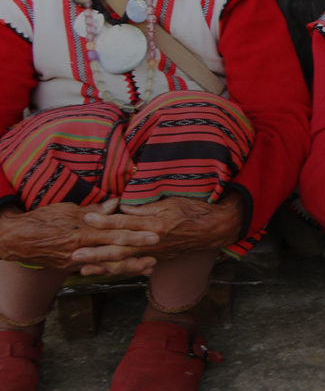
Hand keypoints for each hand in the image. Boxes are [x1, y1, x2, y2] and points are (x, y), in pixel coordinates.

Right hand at [0, 199, 157, 271]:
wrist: (13, 239)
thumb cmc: (40, 219)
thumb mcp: (67, 209)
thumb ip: (94, 210)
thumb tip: (117, 204)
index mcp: (82, 233)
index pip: (115, 233)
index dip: (137, 233)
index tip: (156, 232)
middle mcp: (80, 250)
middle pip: (115, 252)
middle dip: (138, 252)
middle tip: (159, 251)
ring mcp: (74, 261)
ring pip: (107, 265)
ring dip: (129, 266)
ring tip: (148, 265)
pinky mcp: (68, 268)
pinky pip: (94, 269)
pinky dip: (110, 270)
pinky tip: (124, 270)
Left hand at [71, 194, 243, 275]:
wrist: (215, 228)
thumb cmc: (194, 209)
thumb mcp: (171, 201)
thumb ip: (146, 206)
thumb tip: (122, 207)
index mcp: (156, 224)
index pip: (126, 222)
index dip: (106, 220)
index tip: (87, 217)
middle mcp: (154, 241)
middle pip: (120, 247)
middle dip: (96, 251)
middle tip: (75, 254)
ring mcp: (156, 252)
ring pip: (125, 261)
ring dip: (102, 265)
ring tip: (82, 268)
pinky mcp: (159, 258)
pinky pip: (135, 267)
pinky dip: (118, 270)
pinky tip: (104, 272)